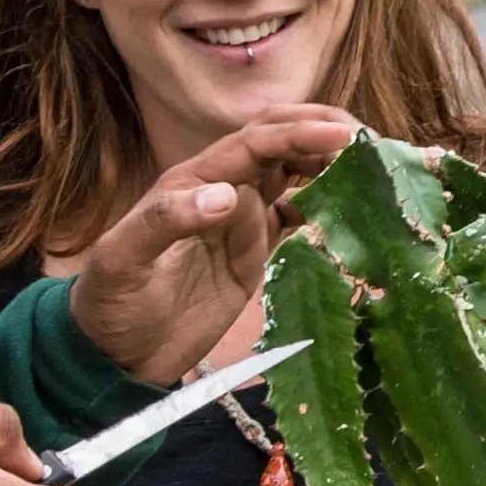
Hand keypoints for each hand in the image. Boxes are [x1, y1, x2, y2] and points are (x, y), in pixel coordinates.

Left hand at [68, 109, 361, 383]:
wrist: (116, 354)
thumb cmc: (111, 304)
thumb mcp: (122, 261)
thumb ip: (167, 221)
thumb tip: (227, 194)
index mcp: (194, 180)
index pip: (255, 142)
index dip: (299, 134)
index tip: (343, 137)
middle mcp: (223, 189)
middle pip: (280, 142)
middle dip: (323, 132)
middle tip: (371, 143)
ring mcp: (241, 219)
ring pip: (295, 173)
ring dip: (331, 163)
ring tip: (374, 168)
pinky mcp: (254, 251)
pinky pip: (298, 217)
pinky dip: (327, 207)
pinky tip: (353, 213)